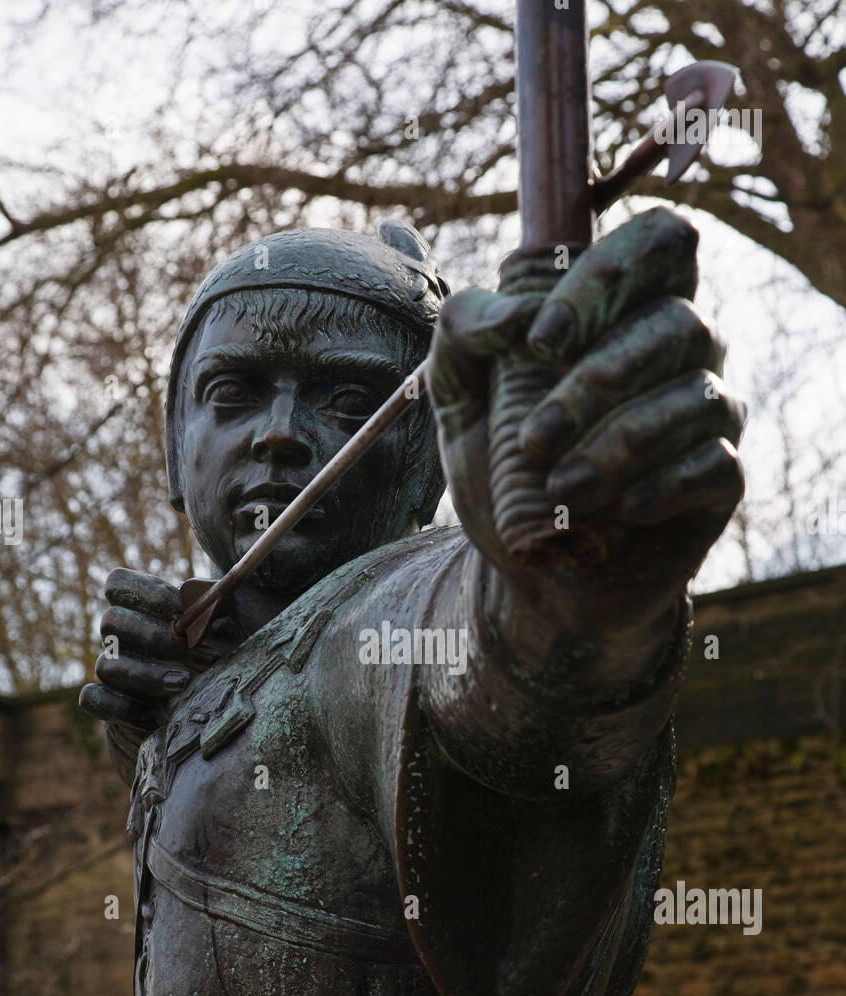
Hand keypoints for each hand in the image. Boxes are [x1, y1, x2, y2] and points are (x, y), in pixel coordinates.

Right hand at [79, 568, 230, 736]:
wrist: (221, 706)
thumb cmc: (226, 653)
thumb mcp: (234, 623)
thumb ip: (222, 602)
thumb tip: (206, 594)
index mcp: (142, 608)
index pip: (118, 583)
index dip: (146, 593)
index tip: (182, 610)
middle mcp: (121, 637)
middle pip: (110, 622)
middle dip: (152, 636)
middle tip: (189, 648)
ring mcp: (114, 671)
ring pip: (107, 665)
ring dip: (147, 675)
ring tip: (185, 683)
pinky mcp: (112, 707)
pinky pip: (94, 701)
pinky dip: (121, 707)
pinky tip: (158, 714)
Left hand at [428, 207, 744, 621]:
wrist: (529, 569)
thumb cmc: (502, 469)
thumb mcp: (458, 398)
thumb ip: (464, 332)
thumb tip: (518, 315)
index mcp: (627, 307)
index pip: (662, 240)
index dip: (610, 273)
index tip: (542, 343)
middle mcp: (682, 348)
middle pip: (677, 323)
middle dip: (595, 385)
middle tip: (532, 442)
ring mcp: (709, 412)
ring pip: (695, 398)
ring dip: (619, 445)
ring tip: (560, 490)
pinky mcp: (723, 479)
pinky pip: (714, 463)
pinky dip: (661, 486)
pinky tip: (618, 511)